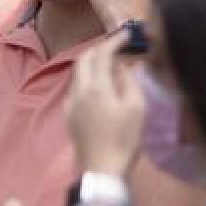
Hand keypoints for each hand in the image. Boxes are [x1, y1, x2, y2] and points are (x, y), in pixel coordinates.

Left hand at [65, 31, 145, 176]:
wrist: (102, 171)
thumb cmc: (125, 140)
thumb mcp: (136, 108)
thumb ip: (129, 81)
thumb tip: (122, 66)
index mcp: (96, 87)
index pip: (102, 54)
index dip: (114, 41)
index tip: (127, 34)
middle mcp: (78, 91)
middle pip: (84, 60)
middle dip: (99, 49)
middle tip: (117, 48)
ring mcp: (70, 104)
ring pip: (78, 74)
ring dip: (92, 64)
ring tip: (111, 66)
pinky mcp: (69, 116)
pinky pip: (76, 88)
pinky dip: (87, 79)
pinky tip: (100, 87)